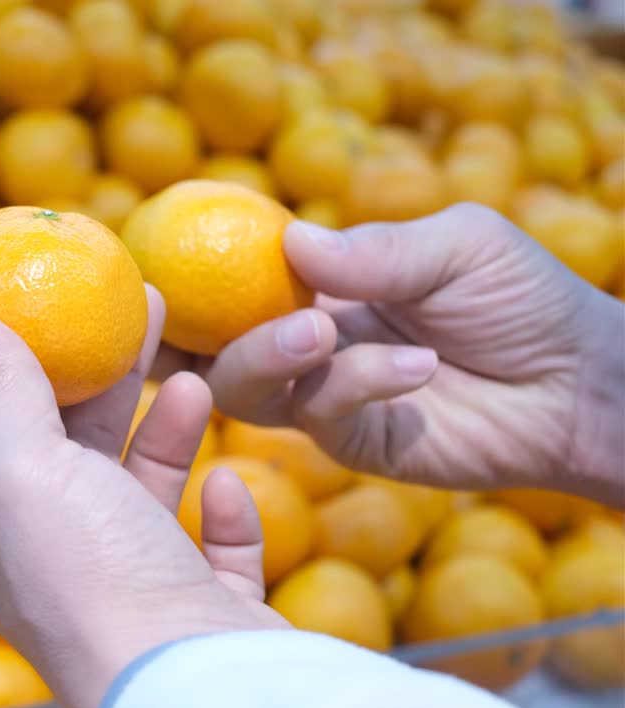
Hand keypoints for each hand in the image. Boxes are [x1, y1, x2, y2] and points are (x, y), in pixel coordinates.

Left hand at [0, 288, 287, 707]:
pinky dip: (221, 512)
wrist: (200, 689)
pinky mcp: (203, 614)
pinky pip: (212, 554)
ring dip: (167, 430)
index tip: (53, 299)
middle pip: (76, 451)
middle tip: (140, 305)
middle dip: (105, 375)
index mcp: (0, 538)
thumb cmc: (98, 576)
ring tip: (195, 372)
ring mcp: (136, 595)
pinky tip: (230, 477)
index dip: (18, 358)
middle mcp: (60, 568)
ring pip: (145, 496)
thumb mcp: (25, 467)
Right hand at [154, 203, 624, 504]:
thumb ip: (376, 251)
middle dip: (183, 337)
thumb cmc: (523, 300)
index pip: (232, 280)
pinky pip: (319, 414)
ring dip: (268, 353)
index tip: (152, 266)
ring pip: (244, 388)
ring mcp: (324, 395)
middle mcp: (306, 341)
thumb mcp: (457, 247)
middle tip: (181, 320)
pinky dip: (356, 383)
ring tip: (325, 330)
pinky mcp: (353, 441)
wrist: (580, 384)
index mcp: (318, 285)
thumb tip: (288, 242)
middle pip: (210, 345)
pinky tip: (416, 366)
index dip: (186, 277)